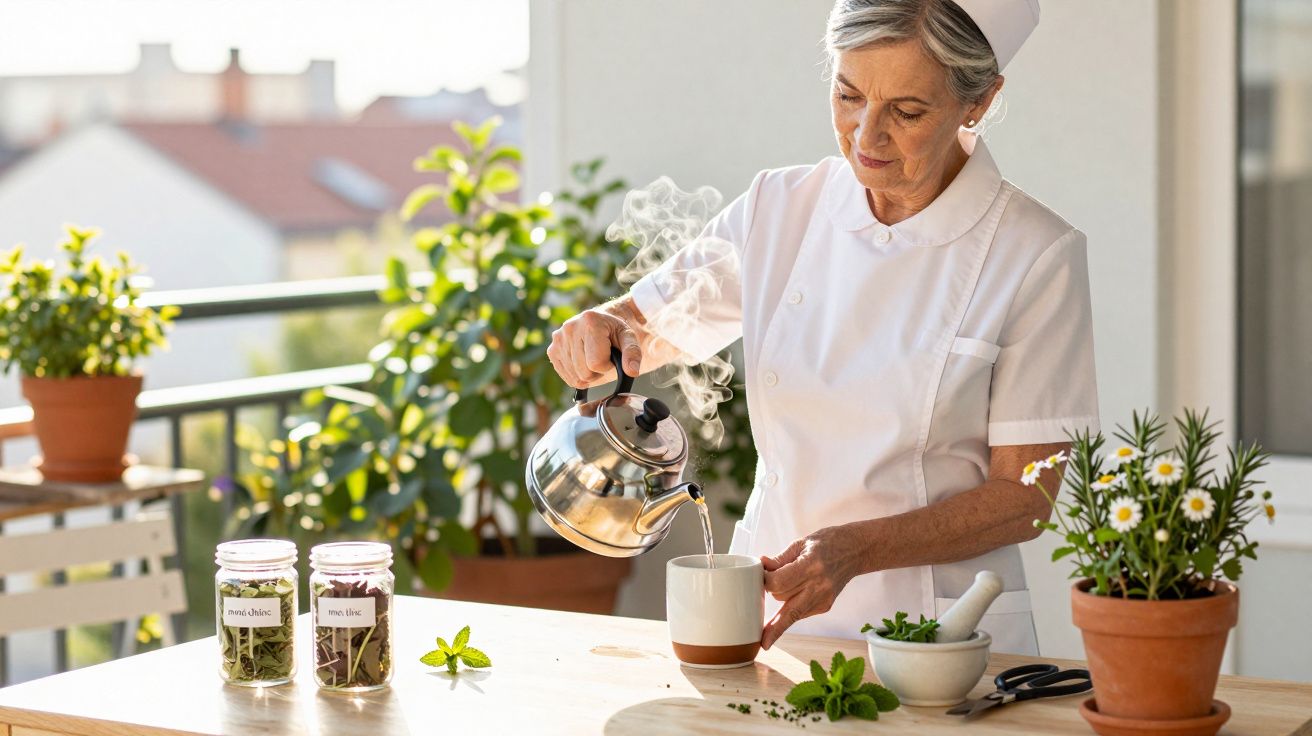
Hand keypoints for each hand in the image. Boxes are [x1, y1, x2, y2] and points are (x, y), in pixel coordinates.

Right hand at [547, 307, 641, 388]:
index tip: (610, 355)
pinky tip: (583, 363)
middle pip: (585, 372)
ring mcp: (558, 339)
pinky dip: (578, 376)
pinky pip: (567, 377)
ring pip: (576, 378)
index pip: (597, 363)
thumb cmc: (613, 331)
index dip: (608, 365)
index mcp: (590, 321)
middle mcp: (570, 328)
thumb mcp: (628, 337)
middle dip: (597, 371)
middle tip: (601, 357)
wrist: (598, 322)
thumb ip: (633, 353)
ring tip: (591, 358)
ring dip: (588, 374)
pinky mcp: (552, 350)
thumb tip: (632, 371)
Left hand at [759, 522, 870, 649]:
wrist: (855, 551)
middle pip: (780, 598)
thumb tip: (761, 565)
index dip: (764, 580)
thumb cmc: (827, 543)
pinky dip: (791, 604)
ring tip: (781, 586)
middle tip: (769, 578)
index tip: (760, 574)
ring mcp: (823, 600)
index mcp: (810, 566)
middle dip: (770, 589)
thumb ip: (779, 559)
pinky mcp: (824, 607)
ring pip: (787, 612)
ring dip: (779, 602)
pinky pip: (798, 612)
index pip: (778, 583)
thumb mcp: (801, 544)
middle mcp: (818, 587)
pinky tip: (796, 592)